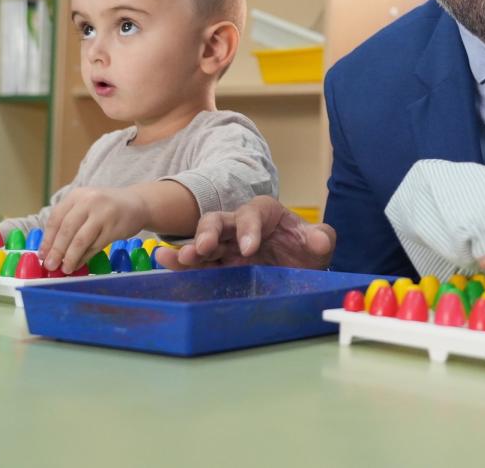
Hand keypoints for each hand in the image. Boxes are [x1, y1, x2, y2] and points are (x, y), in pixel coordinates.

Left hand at [39, 186, 149, 273]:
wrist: (138, 204)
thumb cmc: (107, 207)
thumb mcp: (86, 205)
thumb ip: (70, 221)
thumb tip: (50, 249)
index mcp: (77, 195)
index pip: (56, 218)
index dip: (47, 238)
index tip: (42, 254)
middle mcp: (89, 201)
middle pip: (67, 229)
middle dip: (56, 250)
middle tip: (50, 265)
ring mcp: (103, 214)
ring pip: (80, 240)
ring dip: (70, 257)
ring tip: (65, 269)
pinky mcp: (114, 228)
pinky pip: (95, 246)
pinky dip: (85, 257)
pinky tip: (79, 264)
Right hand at [155, 196, 334, 269]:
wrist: (297, 271)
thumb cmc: (304, 251)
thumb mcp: (317, 244)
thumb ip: (321, 238)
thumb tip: (318, 240)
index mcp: (265, 214)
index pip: (254, 213)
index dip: (249, 227)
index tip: (250, 247)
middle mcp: (240, 226)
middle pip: (219, 221)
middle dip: (209, 232)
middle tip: (204, 247)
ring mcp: (226, 246)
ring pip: (203, 241)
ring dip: (191, 249)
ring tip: (179, 257)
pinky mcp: (218, 265)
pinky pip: (197, 262)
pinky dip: (181, 262)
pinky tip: (163, 261)